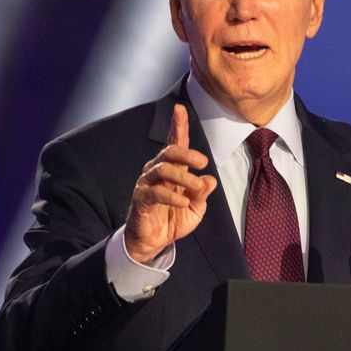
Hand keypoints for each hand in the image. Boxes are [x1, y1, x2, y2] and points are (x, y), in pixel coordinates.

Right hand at [124, 104, 217, 262]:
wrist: (154, 242)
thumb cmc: (173, 219)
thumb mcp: (196, 208)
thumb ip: (202, 194)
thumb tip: (209, 180)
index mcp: (173, 169)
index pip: (175, 143)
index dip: (178, 125)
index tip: (180, 109)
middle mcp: (157, 171)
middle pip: (169, 151)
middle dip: (186, 153)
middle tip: (202, 162)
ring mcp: (147, 183)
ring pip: (163, 169)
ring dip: (183, 176)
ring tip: (195, 187)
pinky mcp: (141, 198)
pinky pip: (156, 191)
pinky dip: (172, 196)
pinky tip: (183, 202)